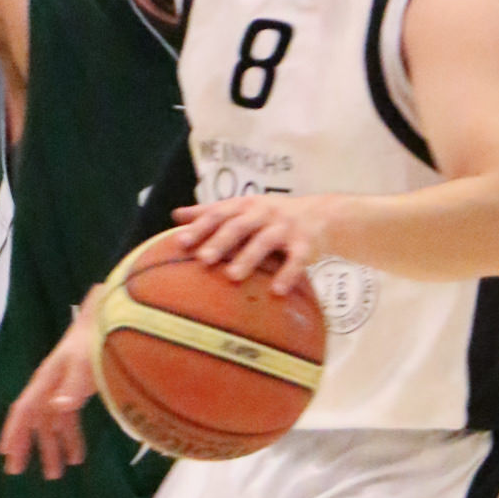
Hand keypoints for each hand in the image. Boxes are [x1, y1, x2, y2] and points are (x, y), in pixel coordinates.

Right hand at [0, 308, 98, 479]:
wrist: (112, 320)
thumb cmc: (96, 340)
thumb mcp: (86, 363)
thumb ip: (74, 385)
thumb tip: (57, 406)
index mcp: (47, 379)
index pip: (24, 409)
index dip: (13, 431)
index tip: (5, 454)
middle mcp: (50, 385)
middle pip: (33, 420)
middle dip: (26, 445)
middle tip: (18, 471)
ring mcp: (63, 388)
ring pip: (51, 423)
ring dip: (51, 447)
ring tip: (55, 474)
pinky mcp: (78, 390)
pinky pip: (68, 419)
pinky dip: (71, 438)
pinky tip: (77, 456)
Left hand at [171, 195, 335, 294]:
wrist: (322, 214)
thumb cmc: (272, 215)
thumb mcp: (244, 208)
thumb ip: (212, 212)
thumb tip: (176, 215)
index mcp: (246, 206)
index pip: (219, 214)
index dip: (200, 227)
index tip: (181, 242)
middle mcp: (265, 213)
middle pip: (239, 226)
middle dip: (220, 242)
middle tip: (203, 259)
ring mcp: (286, 228)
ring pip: (265, 241)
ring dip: (248, 258)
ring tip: (232, 276)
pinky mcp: (307, 244)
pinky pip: (297, 260)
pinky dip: (288, 274)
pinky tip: (277, 291)